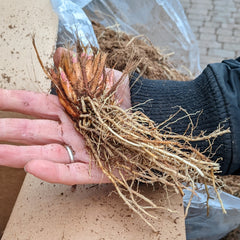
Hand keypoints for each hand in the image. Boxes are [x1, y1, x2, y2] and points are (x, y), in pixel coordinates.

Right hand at [0, 49, 130, 184]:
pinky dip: (51, 171)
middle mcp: (72, 132)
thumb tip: (59, 52)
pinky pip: (70, 172)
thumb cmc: (126, 99)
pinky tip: (31, 167)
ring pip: (46, 154)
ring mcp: (82, 152)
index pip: (36, 106)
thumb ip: (81, 68)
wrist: (151, 117)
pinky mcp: (95, 170)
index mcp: (71, 110)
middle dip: (9, 132)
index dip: (13, 103)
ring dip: (19, 155)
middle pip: (35, 132)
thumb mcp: (104, 78)